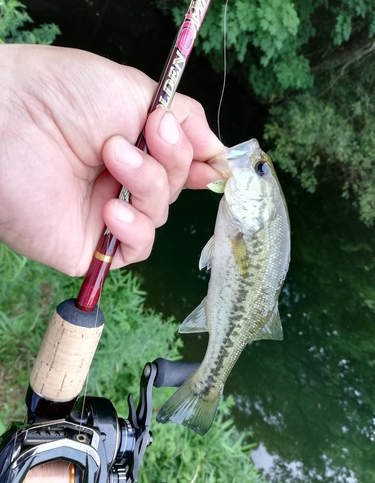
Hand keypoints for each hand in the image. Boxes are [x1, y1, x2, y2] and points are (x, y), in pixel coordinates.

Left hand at [0, 44, 223, 275]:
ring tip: (114, 156)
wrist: (8, 119)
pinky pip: (135, 250)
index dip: (203, 164)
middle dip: (172, 160)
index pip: (184, 164)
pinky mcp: (91, 244)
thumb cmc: (65, 94)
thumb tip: (220, 155)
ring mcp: (109, 213)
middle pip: (177, 188)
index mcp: (138, 145)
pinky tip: (112, 210)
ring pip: (160, 216)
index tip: (215, 160)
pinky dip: (134, 230)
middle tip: (148, 133)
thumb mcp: (136, 91)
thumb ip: (185, 119)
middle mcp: (125, 180)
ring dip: (148, 186)